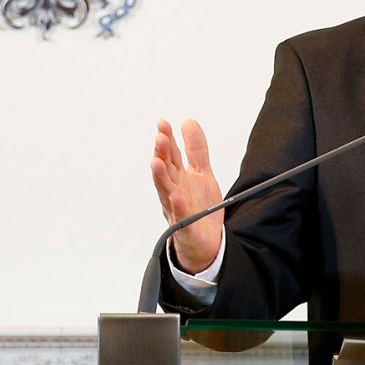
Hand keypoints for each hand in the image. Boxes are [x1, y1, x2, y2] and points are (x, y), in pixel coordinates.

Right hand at [150, 119, 224, 273]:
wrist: (207, 242)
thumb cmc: (199, 207)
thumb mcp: (202, 173)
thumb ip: (196, 149)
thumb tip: (188, 122)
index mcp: (177, 178)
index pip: (169, 155)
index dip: (166, 139)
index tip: (163, 123)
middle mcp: (173, 192)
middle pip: (165, 170)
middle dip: (161, 154)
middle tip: (160, 137)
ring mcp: (177, 210)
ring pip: (165, 191)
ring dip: (160, 177)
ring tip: (157, 162)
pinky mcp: (186, 227)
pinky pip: (182, 217)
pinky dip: (178, 207)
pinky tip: (176, 197)